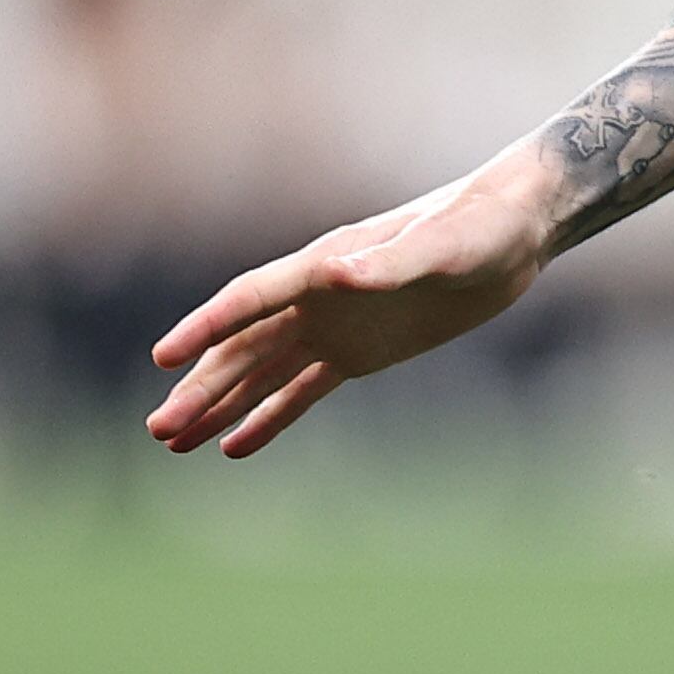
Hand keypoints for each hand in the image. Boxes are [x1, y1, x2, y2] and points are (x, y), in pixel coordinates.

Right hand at [144, 148, 565, 458]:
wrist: (514, 231)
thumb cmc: (478, 227)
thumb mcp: (441, 247)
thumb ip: (387, 263)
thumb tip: (334, 273)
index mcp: (324, 266)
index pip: (248, 300)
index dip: (205, 327)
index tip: (162, 358)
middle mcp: (317, 299)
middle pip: (242, 348)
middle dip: (200, 387)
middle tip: (158, 429)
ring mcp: (335, 327)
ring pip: (261, 373)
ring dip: (220, 405)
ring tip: (174, 442)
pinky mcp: (361, 353)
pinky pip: (302, 391)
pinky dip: (268, 417)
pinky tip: (233, 445)